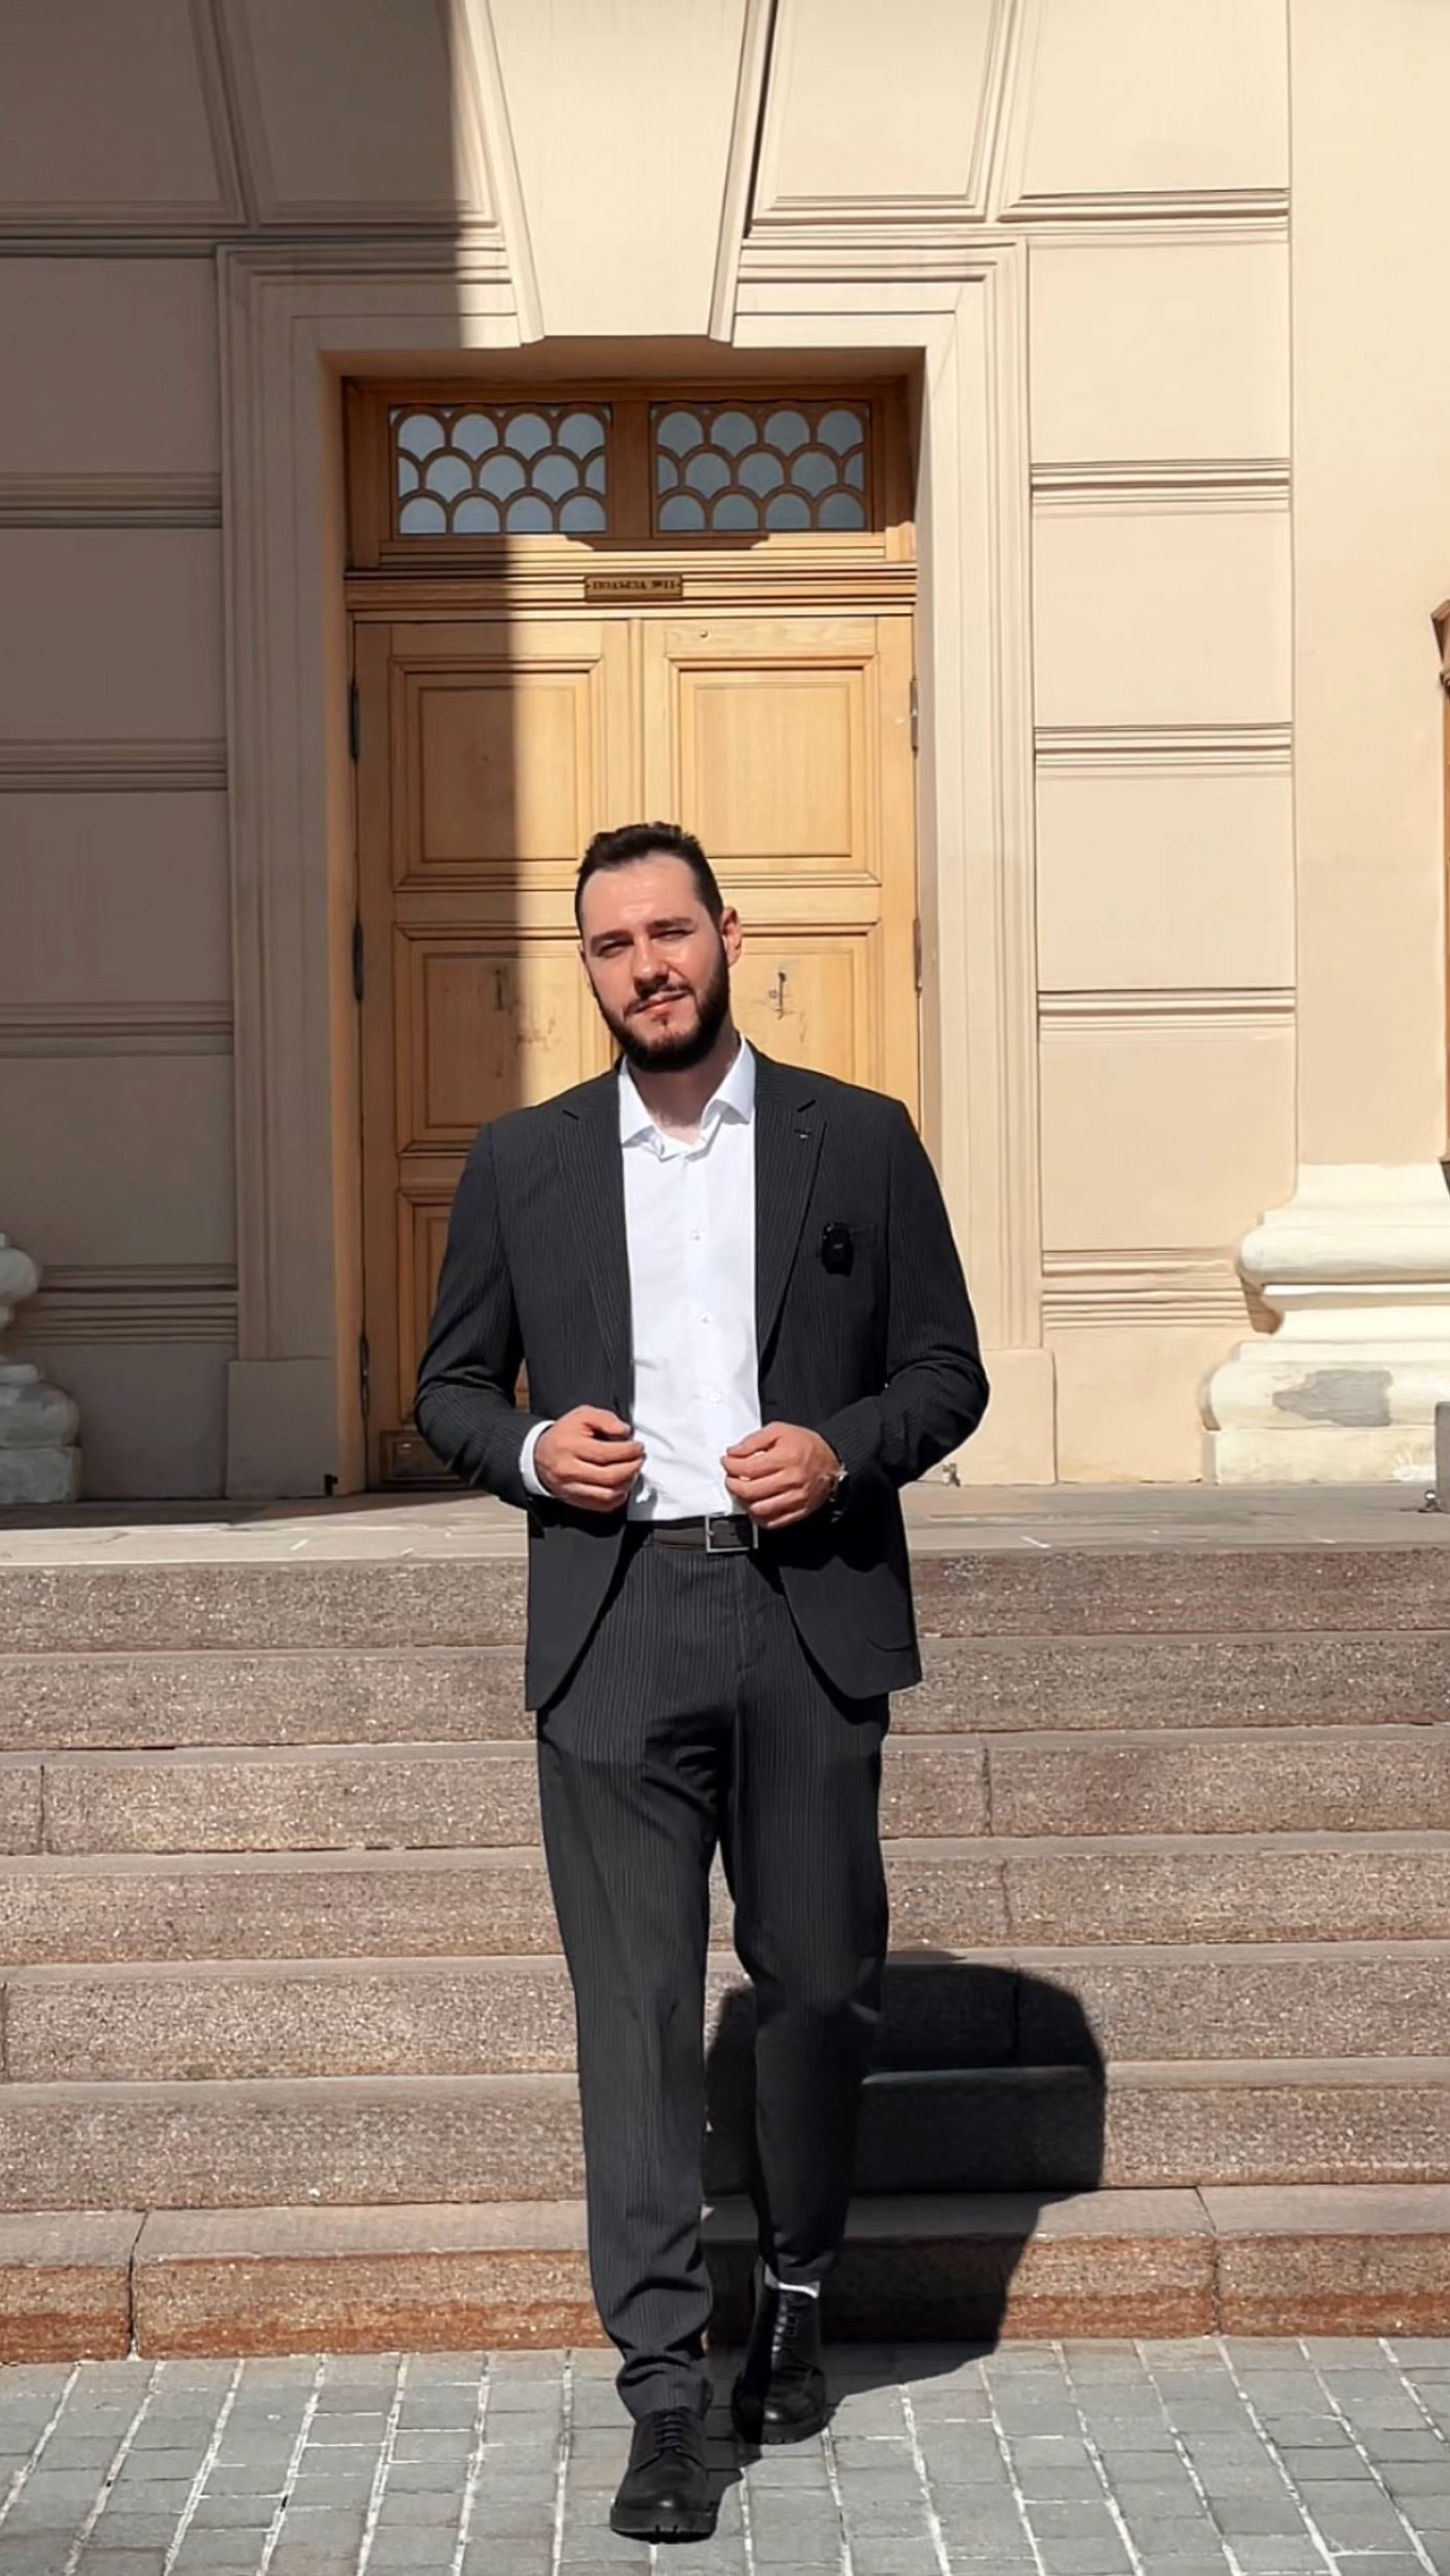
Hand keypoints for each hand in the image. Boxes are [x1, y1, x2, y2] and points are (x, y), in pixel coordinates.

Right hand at [534, 1407, 642, 1514]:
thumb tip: (624, 1431)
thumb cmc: (564, 1435)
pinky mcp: (575, 1500)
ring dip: (627, 1483)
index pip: (607, 1453)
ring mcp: (571, 1488)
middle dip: (632, 1467)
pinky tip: (621, 1486)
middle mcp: (570, 1471)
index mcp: (571, 1447)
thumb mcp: (582, 1415)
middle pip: (610, 1476)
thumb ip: (606, 1419)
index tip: (638, 1447)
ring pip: (608, 1494)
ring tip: (632, 1471)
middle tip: (640, 1459)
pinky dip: (617, 1498)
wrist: (539, 1455)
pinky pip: (602, 1506)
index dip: (629, 1451)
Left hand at [722, 1422, 841, 1529]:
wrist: (832, 1461)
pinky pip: (773, 1522)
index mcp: (786, 1458)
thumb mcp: (779, 1431)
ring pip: (759, 1509)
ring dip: (744, 1502)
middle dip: (733, 1485)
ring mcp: (796, 1498)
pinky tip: (755, 1505)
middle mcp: (792, 1480)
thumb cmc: (806, 1446)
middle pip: (750, 1491)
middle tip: (731, 1478)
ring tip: (742, 1491)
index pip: (747, 1468)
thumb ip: (753, 1440)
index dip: (730, 1466)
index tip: (727, 1462)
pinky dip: (759, 1517)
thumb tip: (734, 1452)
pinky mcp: (800, 1511)